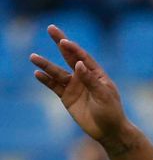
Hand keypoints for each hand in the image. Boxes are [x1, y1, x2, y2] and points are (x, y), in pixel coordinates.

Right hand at [31, 25, 129, 142]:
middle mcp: (84, 77)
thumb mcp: (103, 95)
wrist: (109, 131)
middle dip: (60, 43)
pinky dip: (46, 80)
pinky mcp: (67, 97)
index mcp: (97, 74)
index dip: (73, 48)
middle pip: (69, 57)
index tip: (63, 41)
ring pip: (58, 72)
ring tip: (33, 57)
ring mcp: (75, 86)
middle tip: (50, 29)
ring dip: (46, 65)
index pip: (83, 57)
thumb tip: (78, 64)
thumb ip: (90, 80)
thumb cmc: (111, 112)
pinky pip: (54, 86)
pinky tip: (37, 74)